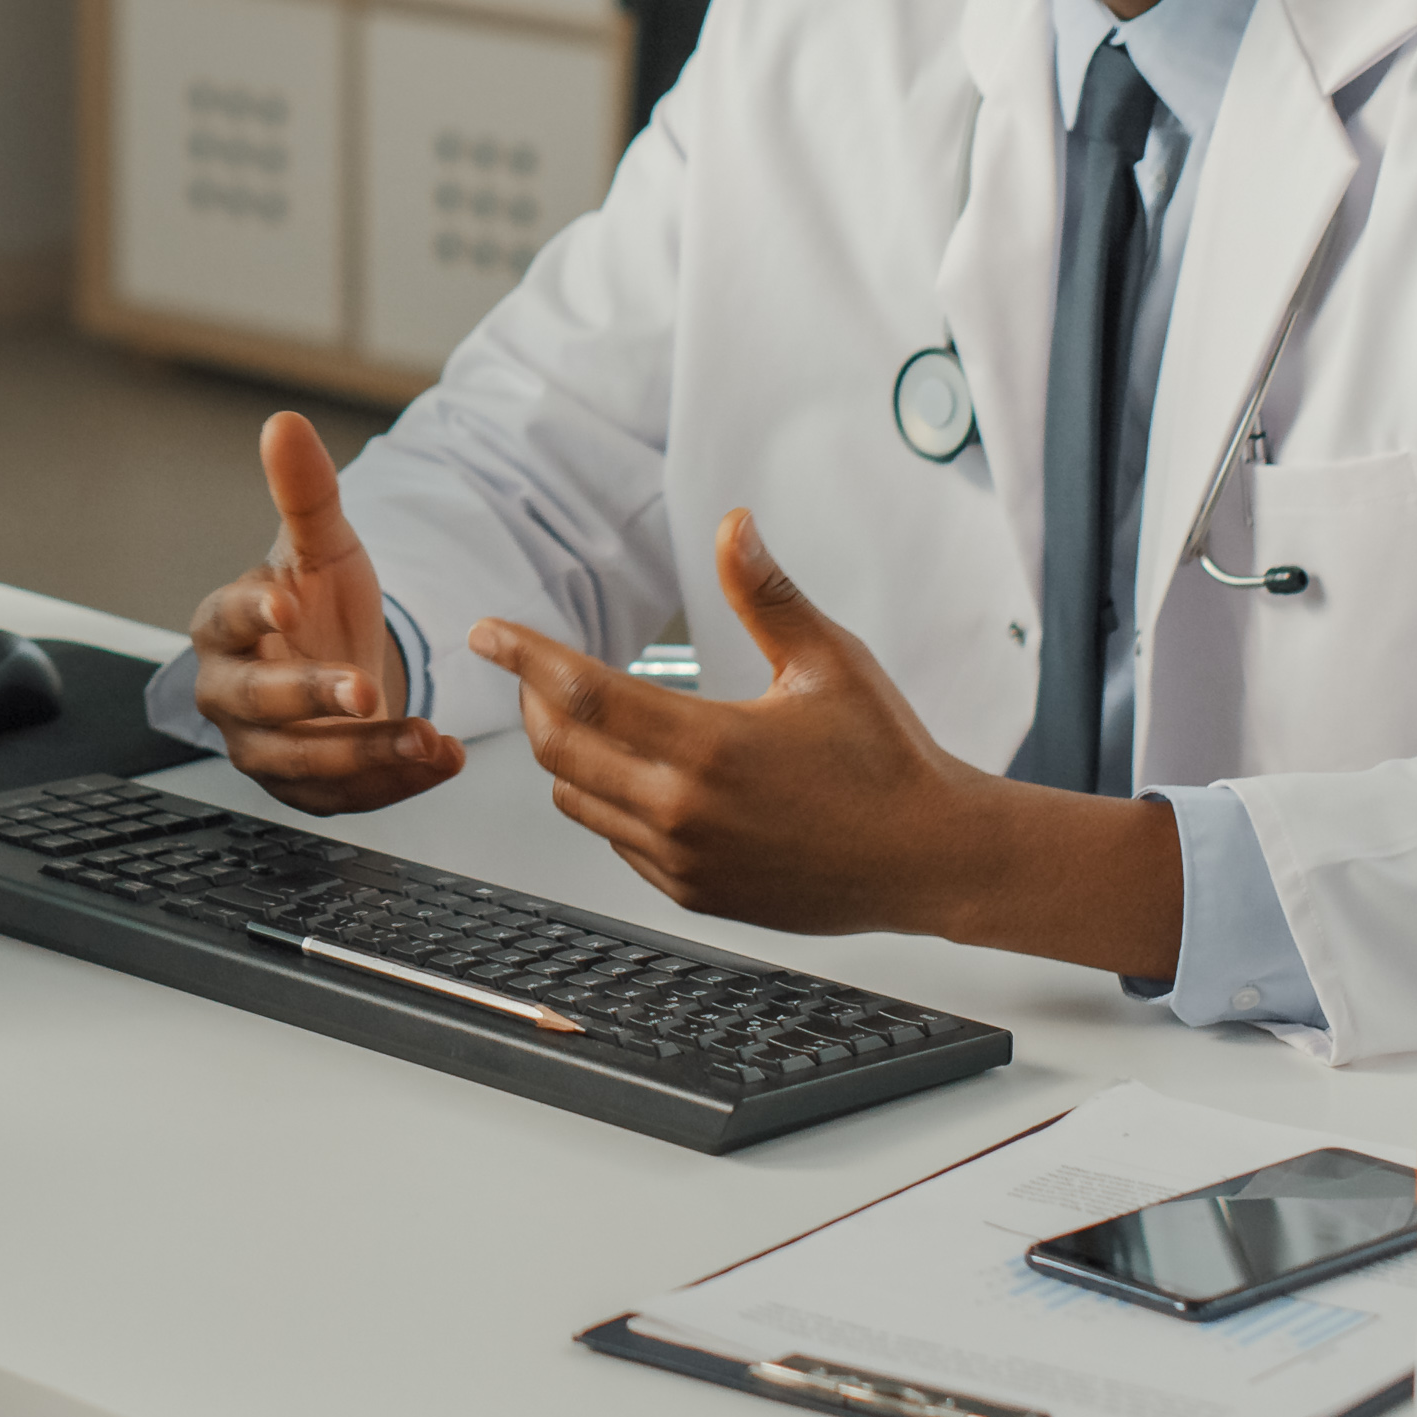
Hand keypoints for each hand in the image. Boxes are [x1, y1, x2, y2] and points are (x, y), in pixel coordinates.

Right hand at [186, 412, 462, 813]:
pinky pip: (343, 798)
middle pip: (258, 704)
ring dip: (367, 754)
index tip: (286, 604)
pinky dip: (393, 784)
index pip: (226, 620)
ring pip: (302, 762)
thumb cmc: (314, 604)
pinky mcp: (302, 790)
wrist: (336, 666)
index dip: (253, 612)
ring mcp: (263, 749)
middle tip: (364, 691)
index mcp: (223, 628)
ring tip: (427, 738)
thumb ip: (305, 489)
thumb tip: (284, 422)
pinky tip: (438, 759)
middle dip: (312, 700)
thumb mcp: (323, 545)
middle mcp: (231, 695)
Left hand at [462, 511, 1179, 974]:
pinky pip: (615, 841)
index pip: (581, 691)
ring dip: (566, 755)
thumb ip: (765, 593)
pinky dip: (605, 802)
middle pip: (560, 749)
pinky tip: (636, 774)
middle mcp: (683, 810)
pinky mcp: (693, 892)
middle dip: (536, 701)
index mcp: (709, 745)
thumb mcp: (830, 660)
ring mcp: (683, 860)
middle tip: (537, 671)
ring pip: (576, 800)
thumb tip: (734, 524)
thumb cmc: (888, 757)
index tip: (486, 632)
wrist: (930, 858)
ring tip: (584, 716)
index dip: (523, 655)